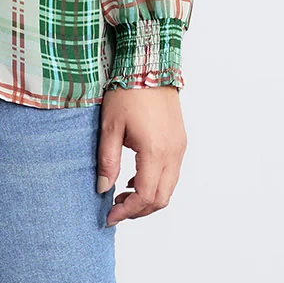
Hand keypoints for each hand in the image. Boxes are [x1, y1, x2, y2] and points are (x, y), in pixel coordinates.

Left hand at [96, 86, 186, 225]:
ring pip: (169, 188)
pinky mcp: (180, 141)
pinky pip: (172, 173)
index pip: (145, 196)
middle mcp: (173, 153)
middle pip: (161, 198)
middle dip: (138, 211)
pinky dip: (156, 184)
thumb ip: (107, 161)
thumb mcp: (110, 128)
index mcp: (155, 151)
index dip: (127, 211)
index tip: (109, 217)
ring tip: (122, 196)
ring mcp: (180, 147)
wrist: (149, 65)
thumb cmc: (127, 92)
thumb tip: (103, 189)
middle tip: (115, 211)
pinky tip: (135, 179)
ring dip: (148, 198)